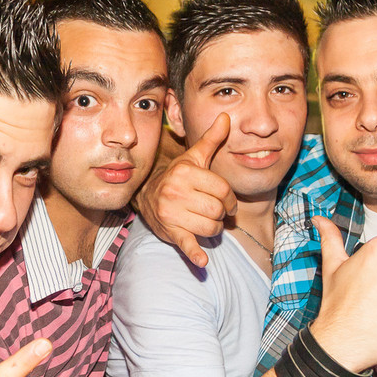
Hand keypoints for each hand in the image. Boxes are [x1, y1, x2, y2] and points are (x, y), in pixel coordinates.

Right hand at [134, 113, 236, 266]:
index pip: (223, 190)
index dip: (229, 197)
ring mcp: (171, 212)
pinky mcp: (169, 231)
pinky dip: (195, 253)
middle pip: (218, 210)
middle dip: (221, 213)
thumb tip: (226, 116)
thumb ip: (211, 139)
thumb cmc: (178, 176)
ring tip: (205, 221)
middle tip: (214, 211)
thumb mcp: (193, 157)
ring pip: (211, 227)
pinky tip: (202, 261)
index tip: (226, 201)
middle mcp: (176, 191)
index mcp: (185, 172)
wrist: (147, 194)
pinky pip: (186, 243)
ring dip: (213, 228)